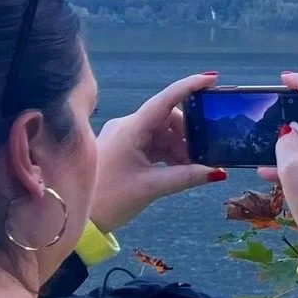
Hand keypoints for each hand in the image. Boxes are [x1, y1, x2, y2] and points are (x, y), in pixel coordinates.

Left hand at [92, 71, 225, 231]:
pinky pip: (154, 144)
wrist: (78, 219)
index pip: (165, 100)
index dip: (189, 87)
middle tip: (206, 153)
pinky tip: (181, 169)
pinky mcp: (124, 149)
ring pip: (162, 133)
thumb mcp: (151, 187)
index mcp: (131, 129)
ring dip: (180, 147)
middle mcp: (127, 126)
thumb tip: (218, 172)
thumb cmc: (109, 199)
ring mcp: (124, 137)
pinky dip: (169, 154)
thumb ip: (187, 177)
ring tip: (194, 167)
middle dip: (189, 134)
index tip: (212, 78)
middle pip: (168, 118)